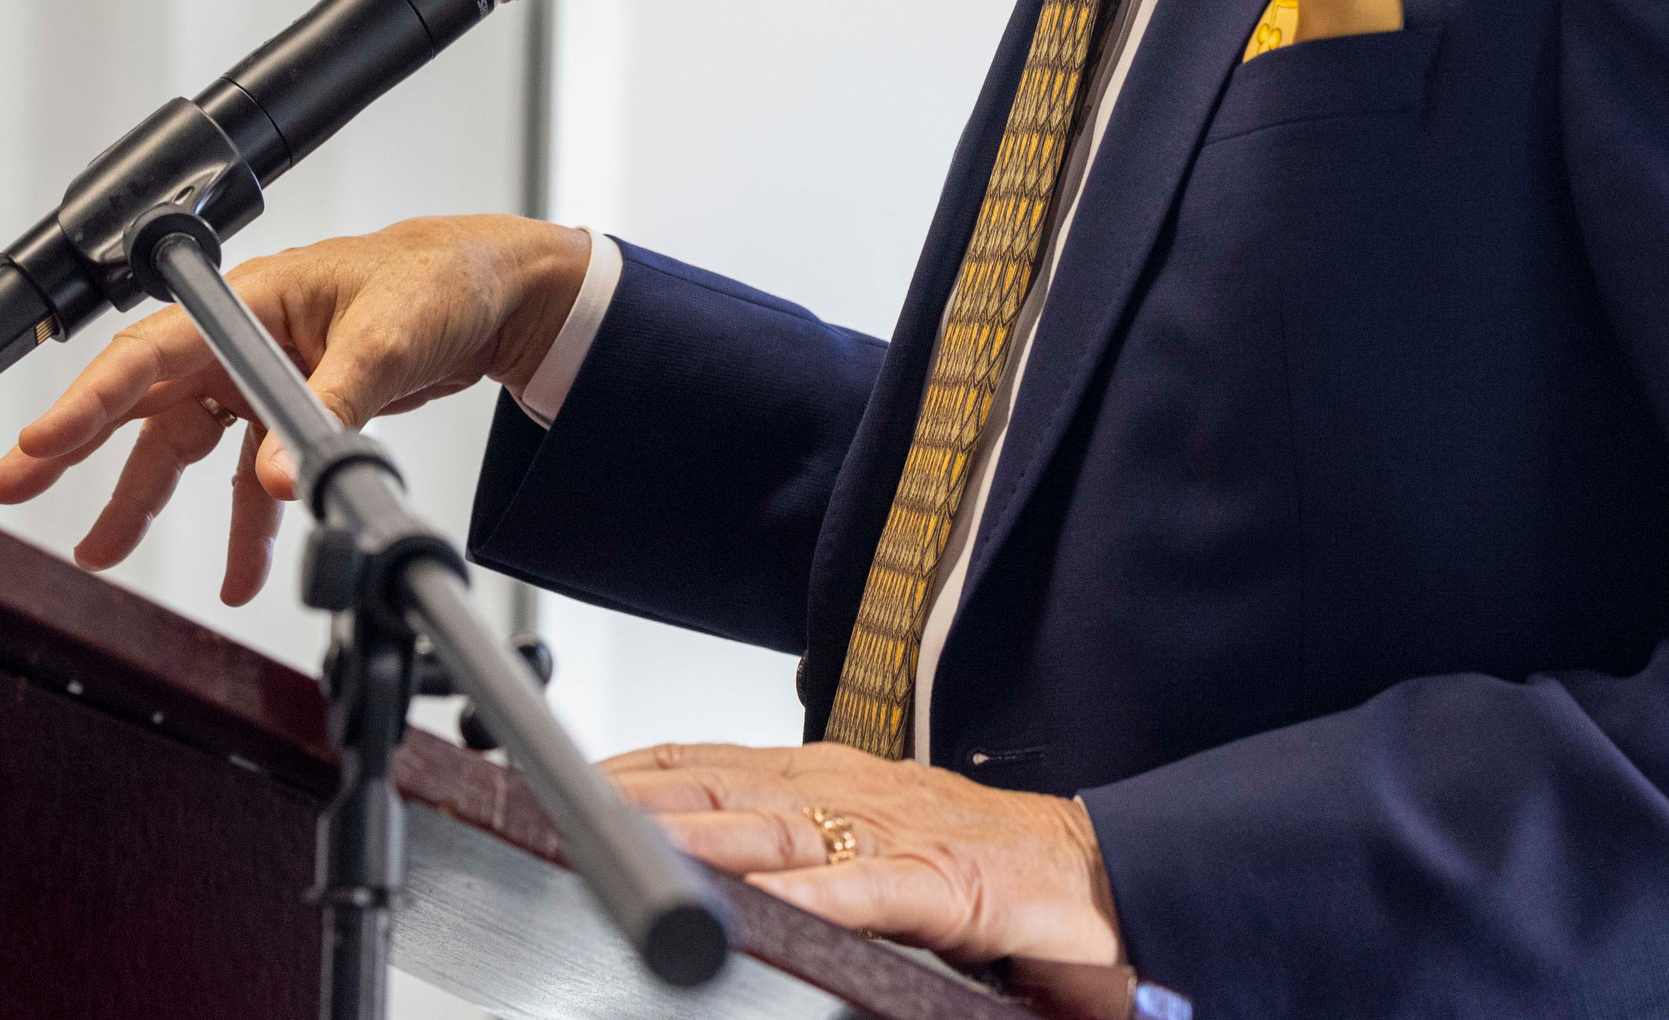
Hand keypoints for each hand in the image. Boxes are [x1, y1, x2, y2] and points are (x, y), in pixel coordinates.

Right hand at [0, 214, 588, 602]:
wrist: (499, 293)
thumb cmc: (442, 281)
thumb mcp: (390, 339)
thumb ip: (333, 407)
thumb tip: (280, 478)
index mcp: (252, 299)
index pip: (152, 353)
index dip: (89, 404)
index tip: (37, 449)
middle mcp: (245, 336)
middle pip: (144, 398)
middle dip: (74, 447)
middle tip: (8, 486)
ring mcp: (264, 373)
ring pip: (186, 444)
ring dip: (145, 501)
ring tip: (100, 553)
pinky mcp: (292, 407)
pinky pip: (247, 472)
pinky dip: (243, 524)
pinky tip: (240, 571)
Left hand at [606, 739, 1125, 990]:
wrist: (1110, 877)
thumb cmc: (996, 870)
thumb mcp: (877, 854)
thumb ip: (804, 856)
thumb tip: (719, 875)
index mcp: (834, 781)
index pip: (710, 763)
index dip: (634, 771)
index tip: (558, 779)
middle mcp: (855, 793)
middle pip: (723, 791)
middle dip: (637, 801)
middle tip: (557, 806)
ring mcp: (902, 835)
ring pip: (781, 832)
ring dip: (701, 840)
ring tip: (631, 848)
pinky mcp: (953, 885)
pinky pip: (872, 892)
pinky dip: (816, 896)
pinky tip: (765, 905)